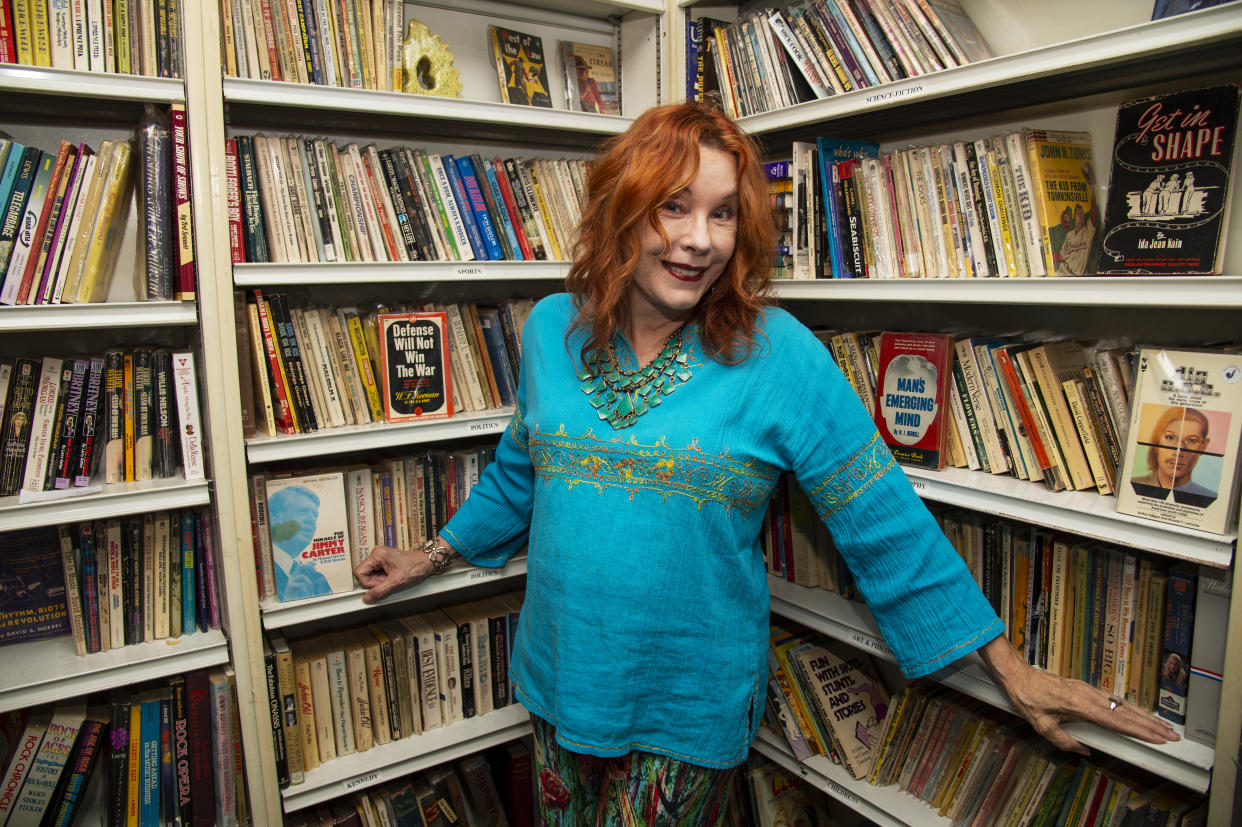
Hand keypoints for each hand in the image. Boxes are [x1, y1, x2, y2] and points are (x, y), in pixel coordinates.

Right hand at [353, 544, 434, 603]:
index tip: (380, 584)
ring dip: (380, 581)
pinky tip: (392, 578)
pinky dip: (383, 579)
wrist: (426, 563)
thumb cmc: (414, 567)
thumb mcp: (395, 582)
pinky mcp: (384, 562)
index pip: (359, 572)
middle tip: (388, 581)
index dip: (368, 582)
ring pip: (371, 575)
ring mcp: (380, 558)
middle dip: (375, 582)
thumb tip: (367, 598)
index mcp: (377, 554)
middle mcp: (377, 554)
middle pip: (365, 574)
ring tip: (392, 579)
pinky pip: (377, 574)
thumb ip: (379, 591)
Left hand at [978, 636, 1177, 753]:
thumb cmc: (1027, 697)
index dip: (1139, 730)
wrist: (1018, 674)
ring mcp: (1088, 690)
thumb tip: (1083, 750)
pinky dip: (1129, 708)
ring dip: (1143, 715)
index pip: (1117, 721)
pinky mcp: (1085, 687)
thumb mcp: (1041, 725)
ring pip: (1122, 704)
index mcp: (1080, 705)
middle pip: (1126, 712)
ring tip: (1162, 726)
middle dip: (1151, 724)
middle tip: (1171, 734)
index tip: (1157, 737)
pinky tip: (1138, 714)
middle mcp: (1088, 695)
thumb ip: (1064, 741)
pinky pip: (1112, 699)